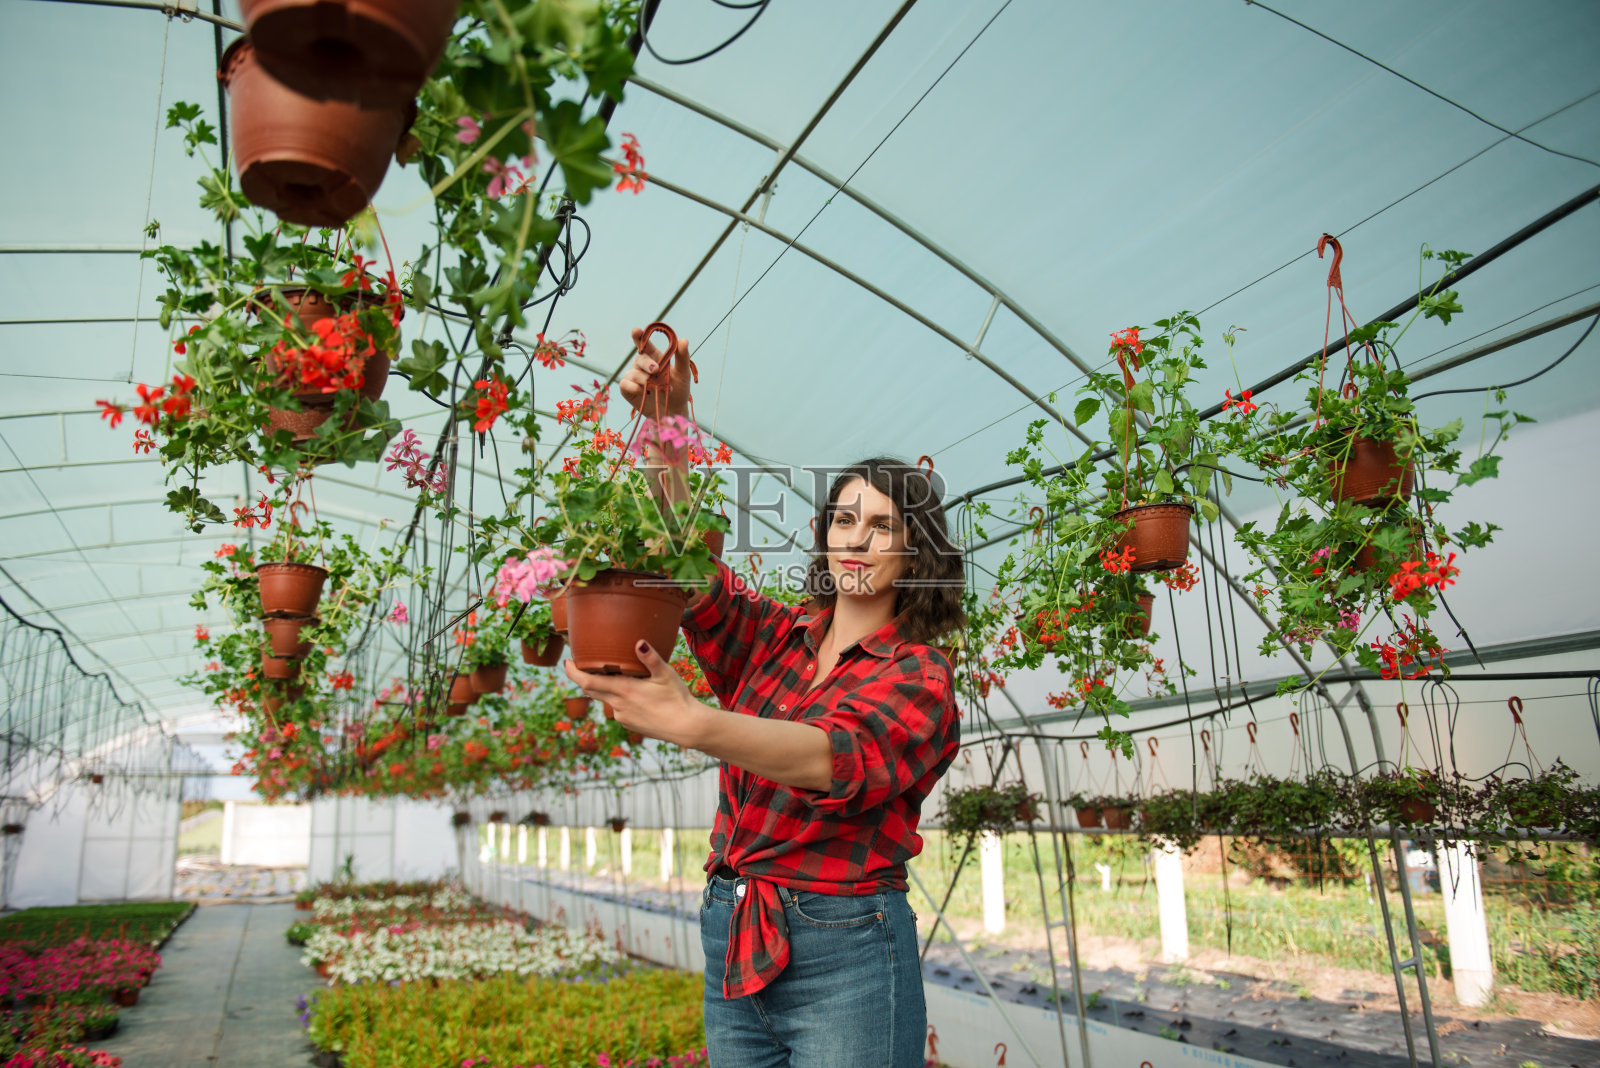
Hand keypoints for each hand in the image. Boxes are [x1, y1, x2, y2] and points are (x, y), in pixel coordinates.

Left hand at [563, 641, 708, 746]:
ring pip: (606, 699)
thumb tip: (638, 642)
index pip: (586, 682)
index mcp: (623, 690)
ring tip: (616, 675)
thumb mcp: (665, 674)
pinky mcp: (629, 724)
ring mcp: (622, 717)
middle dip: (584, 677)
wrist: (686, 727)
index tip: (566, 662)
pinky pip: (617, 709)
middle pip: (591, 690)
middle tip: (583, 663)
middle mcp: (618, 705)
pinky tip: (634, 695)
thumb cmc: (677, 698)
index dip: (572, 672)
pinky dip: (619, 699)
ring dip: (605, 688)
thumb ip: (650, 658)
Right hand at [621, 326, 692, 419]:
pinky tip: (642, 391)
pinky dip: (633, 387)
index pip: (644, 343)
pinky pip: (624, 384)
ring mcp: (634, 378)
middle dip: (646, 363)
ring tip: (654, 387)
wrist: (674, 410)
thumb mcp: (683, 373)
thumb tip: (683, 340)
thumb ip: (682, 357)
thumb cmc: (679, 389)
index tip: (636, 331)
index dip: (638, 336)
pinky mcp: (628, 390)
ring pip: (632, 373)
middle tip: (656, 370)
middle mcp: (642, 366)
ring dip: (643, 379)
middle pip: (639, 358)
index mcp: (654, 357)